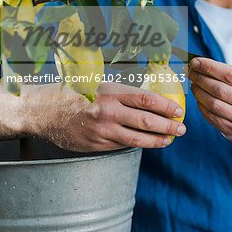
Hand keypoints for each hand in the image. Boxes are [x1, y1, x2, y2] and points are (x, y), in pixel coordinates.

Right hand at [20, 82, 185, 151]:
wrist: (49, 111)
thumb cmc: (78, 94)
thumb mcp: (100, 85)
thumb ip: (123, 93)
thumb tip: (151, 99)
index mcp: (111, 92)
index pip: (146, 99)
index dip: (165, 106)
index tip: (178, 110)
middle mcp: (108, 111)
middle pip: (146, 120)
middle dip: (168, 126)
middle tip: (181, 128)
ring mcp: (103, 130)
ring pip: (137, 137)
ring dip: (158, 139)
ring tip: (170, 139)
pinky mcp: (98, 144)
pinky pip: (123, 145)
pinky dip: (140, 145)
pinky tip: (150, 143)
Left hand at [186, 57, 231, 145]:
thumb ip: (228, 73)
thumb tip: (199, 64)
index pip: (229, 74)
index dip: (209, 67)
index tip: (195, 62)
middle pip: (219, 89)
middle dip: (200, 78)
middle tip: (190, 72)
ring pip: (213, 104)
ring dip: (198, 92)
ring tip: (193, 84)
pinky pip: (211, 117)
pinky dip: (201, 106)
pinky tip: (198, 98)